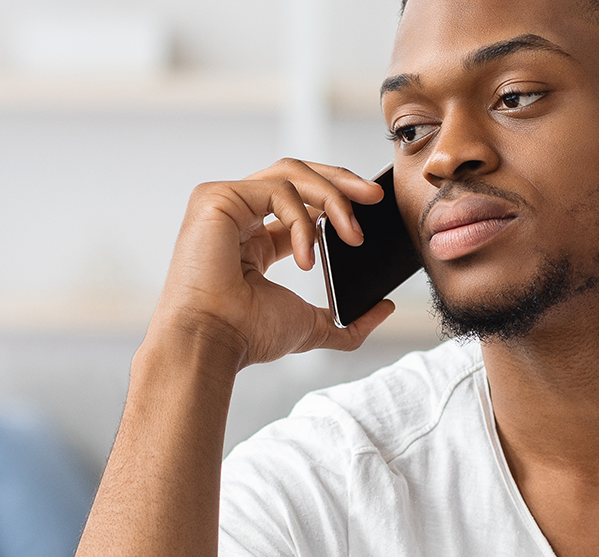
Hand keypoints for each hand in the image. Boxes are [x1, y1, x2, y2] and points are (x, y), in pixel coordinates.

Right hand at [151, 158, 394, 368]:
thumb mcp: (313, 326)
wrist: (214, 340)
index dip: (337, 201)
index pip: (302, 202)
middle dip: (341, 181)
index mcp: (255, 241)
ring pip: (291, 173)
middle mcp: (239, 216)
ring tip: (353, 235)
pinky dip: (301, 218)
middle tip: (374, 197)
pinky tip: (307, 256)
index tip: (371, 211)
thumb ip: (349, 321)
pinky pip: (277, 189)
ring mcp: (225, 202)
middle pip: (297, 175)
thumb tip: (383, 307)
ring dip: (332, 198)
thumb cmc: (248, 335)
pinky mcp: (216, 197)